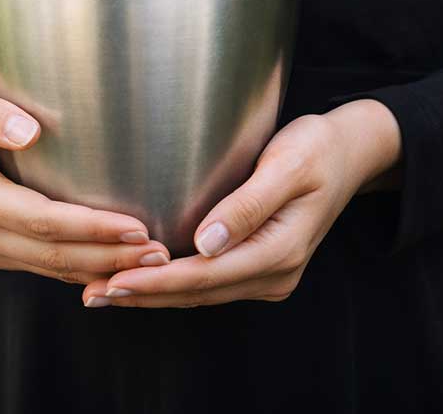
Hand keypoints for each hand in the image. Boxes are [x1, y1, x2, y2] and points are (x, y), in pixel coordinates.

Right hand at [0, 70, 170, 283]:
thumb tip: (27, 132)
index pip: (41, 221)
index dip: (90, 228)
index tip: (137, 226)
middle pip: (53, 254)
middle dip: (109, 257)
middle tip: (160, 252)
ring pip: (53, 268)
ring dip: (104, 266)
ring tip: (154, 259)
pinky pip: (46, 265)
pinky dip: (85, 268)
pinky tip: (122, 264)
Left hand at [79, 99, 400, 307]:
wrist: (351, 151)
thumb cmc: (317, 147)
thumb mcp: (288, 164)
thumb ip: (248, 203)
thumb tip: (207, 242)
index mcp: (280, 251)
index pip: (204, 276)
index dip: (155, 282)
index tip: (113, 281)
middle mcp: (275, 273)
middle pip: (196, 292)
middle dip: (142, 296)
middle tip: (91, 294)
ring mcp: (269, 274)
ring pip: (199, 293)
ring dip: (152, 294)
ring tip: (102, 291)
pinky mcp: (259, 265)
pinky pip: (209, 282)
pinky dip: (172, 283)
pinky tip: (140, 278)